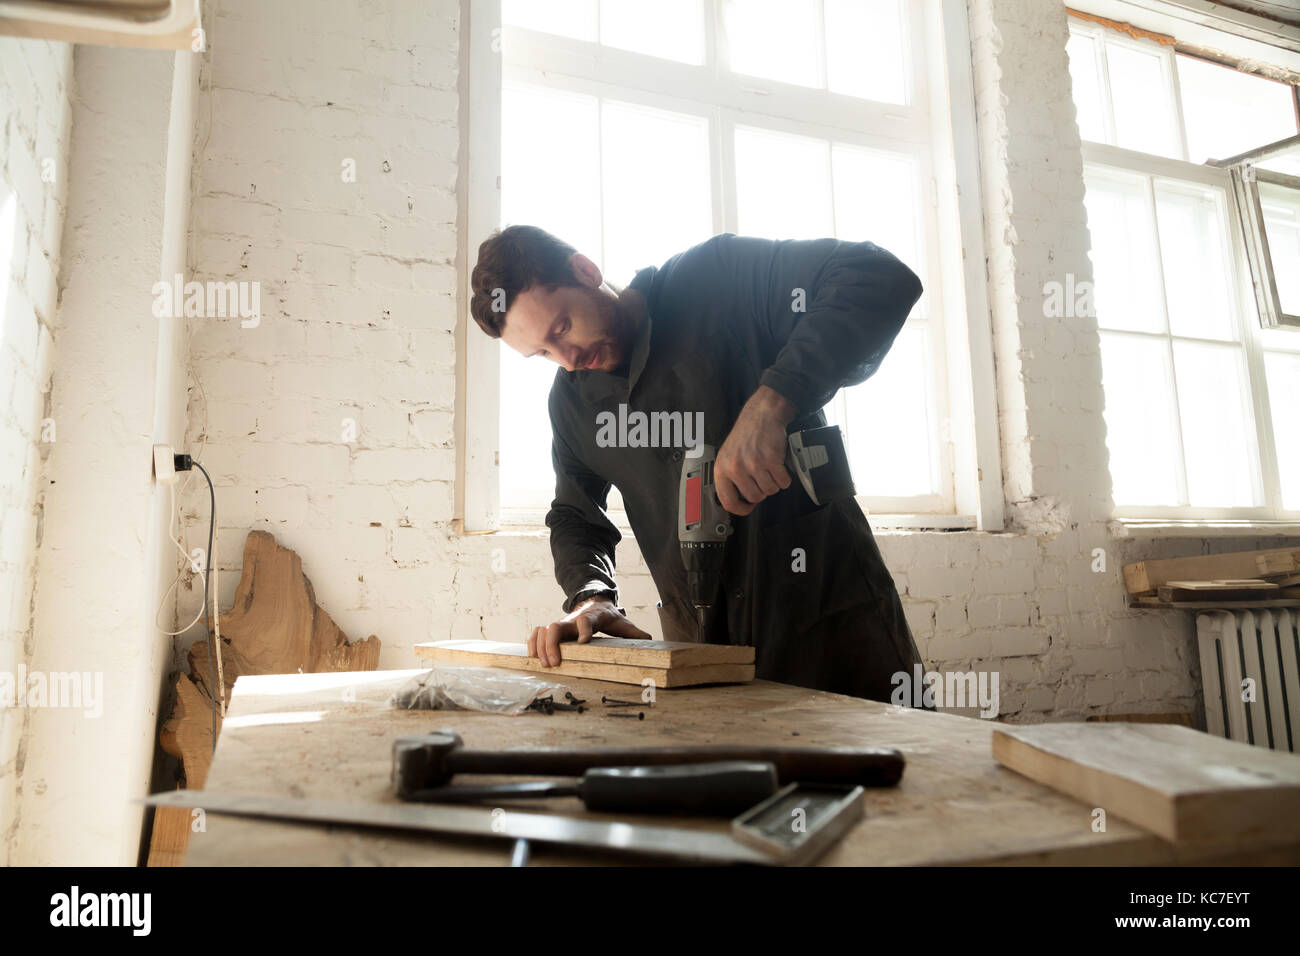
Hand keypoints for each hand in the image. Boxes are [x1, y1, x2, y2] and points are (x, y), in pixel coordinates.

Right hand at [528, 596, 651, 666]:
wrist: (594, 603)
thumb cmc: (608, 616)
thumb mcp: (622, 622)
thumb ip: (634, 633)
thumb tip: (650, 641)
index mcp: (592, 617)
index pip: (586, 620)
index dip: (584, 629)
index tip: (583, 641)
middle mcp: (573, 620)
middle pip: (556, 626)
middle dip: (552, 645)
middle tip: (554, 663)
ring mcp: (561, 625)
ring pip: (543, 630)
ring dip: (540, 647)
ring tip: (544, 665)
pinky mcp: (553, 630)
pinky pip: (537, 633)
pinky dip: (532, 644)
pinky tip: (532, 657)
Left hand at [715, 385, 797, 515]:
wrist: (763, 414)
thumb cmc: (747, 433)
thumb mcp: (729, 455)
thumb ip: (731, 476)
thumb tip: (739, 499)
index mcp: (722, 468)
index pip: (727, 501)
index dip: (740, 509)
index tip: (747, 508)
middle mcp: (735, 467)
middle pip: (755, 497)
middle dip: (763, 490)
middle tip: (764, 477)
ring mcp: (753, 464)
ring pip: (770, 490)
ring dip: (774, 482)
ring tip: (771, 468)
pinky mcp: (770, 460)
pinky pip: (783, 482)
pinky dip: (785, 476)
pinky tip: (779, 465)